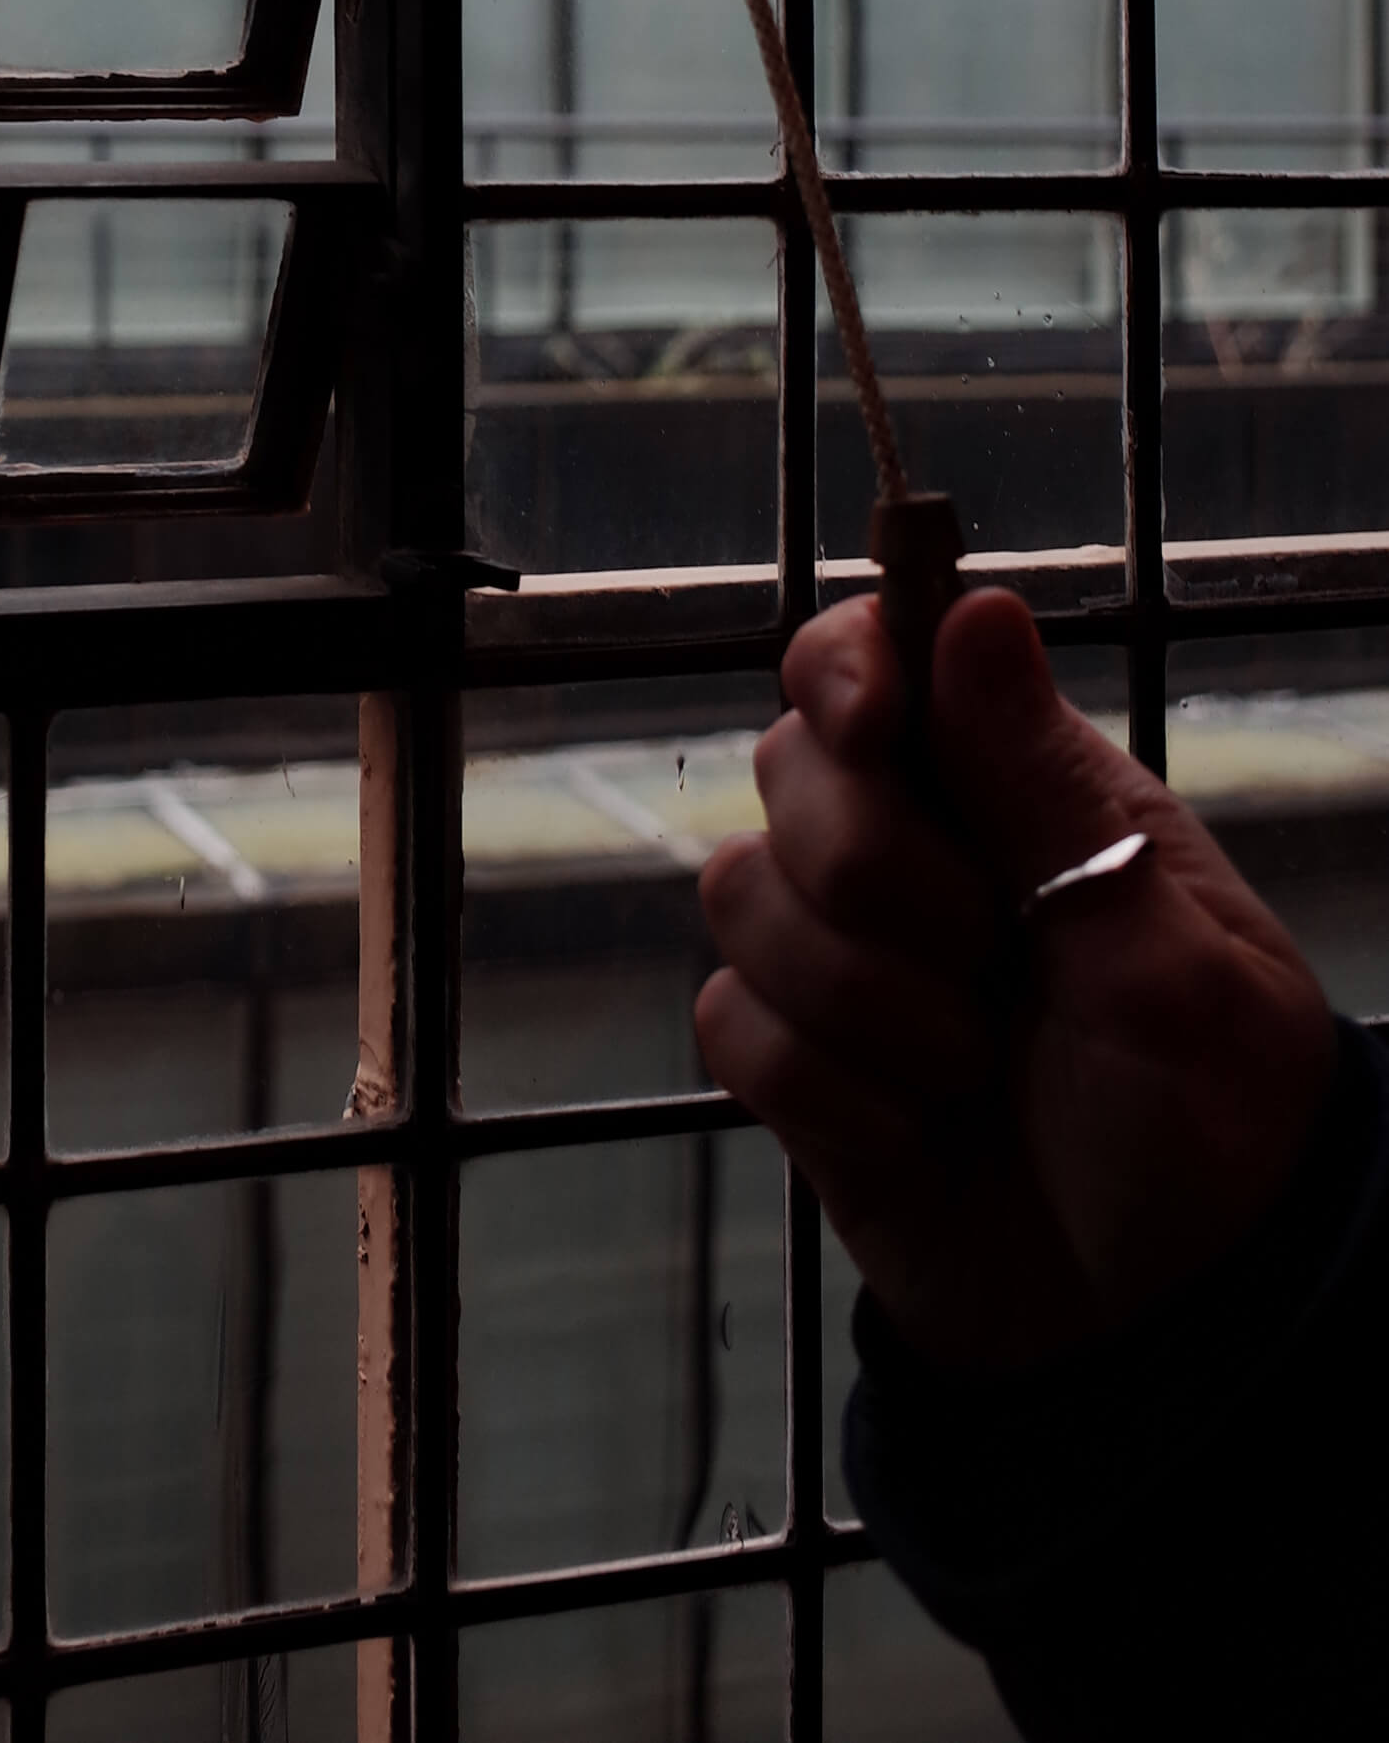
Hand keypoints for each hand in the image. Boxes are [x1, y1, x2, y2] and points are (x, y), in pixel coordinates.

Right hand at [694, 584, 1336, 1377]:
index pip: (877, 659)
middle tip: (982, 954)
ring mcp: (849, 960)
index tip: (872, 726)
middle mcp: (920, 854)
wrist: (1175, 1335)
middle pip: (789, 771)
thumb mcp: (1160, 955)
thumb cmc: (1214, 1127)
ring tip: (968, 1070)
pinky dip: (822, 1087)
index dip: (845, 671)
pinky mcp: (799, 1067)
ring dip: (858, 997)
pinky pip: (728, 1022)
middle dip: (873, 872)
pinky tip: (913, 1132)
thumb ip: (1044, 782)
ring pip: (739, 894)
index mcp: (1019, 792)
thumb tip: (975, 607)